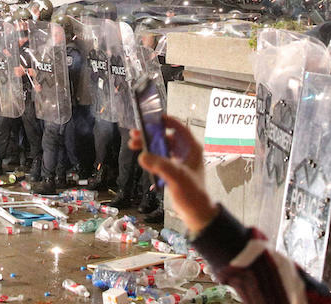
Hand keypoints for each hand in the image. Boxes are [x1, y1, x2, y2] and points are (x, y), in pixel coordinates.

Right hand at [128, 115, 217, 232]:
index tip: (151, 118)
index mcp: (191, 148)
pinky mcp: (173, 170)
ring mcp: (179, 161)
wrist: (196, 213)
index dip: (166, 121)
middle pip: (166, 136)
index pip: (179, 128)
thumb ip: (161, 166)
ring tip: (133, 144)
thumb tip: (142, 156)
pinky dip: (151, 155)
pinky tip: (142, 158)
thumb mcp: (177, 177)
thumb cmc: (192, 194)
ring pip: (161, 147)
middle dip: (150, 134)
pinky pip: (160, 157)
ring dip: (148, 144)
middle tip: (135, 134)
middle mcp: (186, 152)